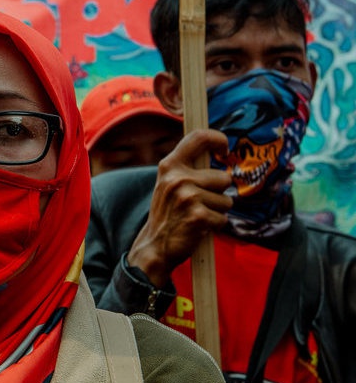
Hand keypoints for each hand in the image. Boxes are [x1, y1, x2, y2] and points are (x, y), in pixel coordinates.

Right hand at [127, 129, 232, 287]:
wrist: (155, 245)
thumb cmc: (168, 213)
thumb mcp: (169, 182)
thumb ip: (188, 166)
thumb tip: (216, 150)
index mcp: (169, 165)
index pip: (199, 137)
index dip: (219, 139)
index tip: (224, 151)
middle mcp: (177, 177)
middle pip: (223, 177)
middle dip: (219, 193)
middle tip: (200, 203)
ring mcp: (187, 196)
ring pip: (227, 200)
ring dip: (217, 210)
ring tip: (197, 215)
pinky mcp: (198, 216)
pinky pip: (223, 218)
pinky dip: (215, 225)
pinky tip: (198, 227)